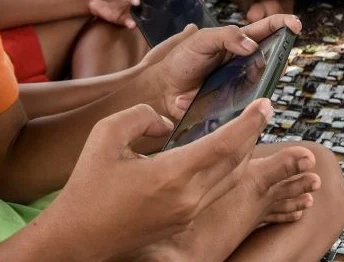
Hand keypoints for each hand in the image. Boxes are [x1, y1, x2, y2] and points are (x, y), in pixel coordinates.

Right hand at [44, 99, 272, 258]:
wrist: (77, 240)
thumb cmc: (87, 188)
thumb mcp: (105, 136)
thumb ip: (140, 117)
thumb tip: (166, 123)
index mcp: (172, 175)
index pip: (225, 144)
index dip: (249, 122)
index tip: (266, 105)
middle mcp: (188, 198)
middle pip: (237, 163)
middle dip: (254, 134)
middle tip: (263, 111)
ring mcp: (187, 214)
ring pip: (230, 180)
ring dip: (244, 154)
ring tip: (248, 131)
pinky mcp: (182, 223)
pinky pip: (215, 193)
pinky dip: (226, 171)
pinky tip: (221, 158)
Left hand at [86, 0, 162, 27]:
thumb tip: (137, 0)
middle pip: (157, 3)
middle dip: (165, 7)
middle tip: (173, 9)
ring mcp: (133, 10)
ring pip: (147, 16)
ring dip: (149, 17)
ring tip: (152, 17)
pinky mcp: (124, 20)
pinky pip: (131, 23)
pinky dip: (132, 24)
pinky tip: (132, 23)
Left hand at [149, 14, 301, 118]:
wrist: (165, 88)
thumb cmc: (183, 60)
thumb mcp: (202, 39)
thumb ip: (227, 36)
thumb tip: (252, 46)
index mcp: (238, 41)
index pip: (265, 29)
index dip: (282, 24)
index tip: (296, 24)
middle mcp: (244, 61)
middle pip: (273, 54)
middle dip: (283, 52)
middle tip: (284, 52)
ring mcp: (243, 81)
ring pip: (267, 77)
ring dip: (272, 74)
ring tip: (269, 70)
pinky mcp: (237, 100)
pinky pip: (254, 98)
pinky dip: (259, 96)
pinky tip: (259, 94)